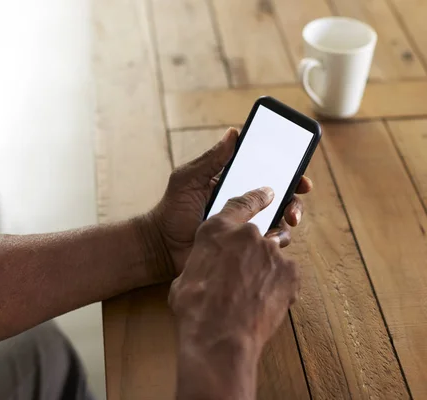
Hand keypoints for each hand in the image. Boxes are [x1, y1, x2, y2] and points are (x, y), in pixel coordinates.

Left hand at [144, 128, 311, 277]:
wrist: (161, 246)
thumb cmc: (171, 209)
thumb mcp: (188, 179)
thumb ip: (211, 159)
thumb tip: (234, 132)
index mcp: (234, 184)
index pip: (266, 174)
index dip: (287, 170)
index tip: (298, 170)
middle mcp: (244, 205)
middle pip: (280, 197)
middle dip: (295, 195)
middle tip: (298, 195)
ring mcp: (245, 227)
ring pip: (280, 220)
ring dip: (290, 216)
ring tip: (287, 219)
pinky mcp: (244, 248)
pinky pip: (268, 244)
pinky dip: (276, 240)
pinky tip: (270, 239)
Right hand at [170, 188, 299, 399]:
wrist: (219, 337)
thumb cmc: (195, 309)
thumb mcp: (186, 275)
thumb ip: (203, 259)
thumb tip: (209, 266)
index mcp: (216, 229)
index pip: (241, 203)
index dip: (255, 199)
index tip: (269, 194)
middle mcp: (247, 233)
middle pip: (257, 234)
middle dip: (253, 251)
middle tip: (243, 273)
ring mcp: (272, 252)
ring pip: (273, 256)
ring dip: (265, 270)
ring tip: (251, 294)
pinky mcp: (291, 273)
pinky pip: (286, 275)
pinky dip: (278, 286)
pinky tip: (263, 302)